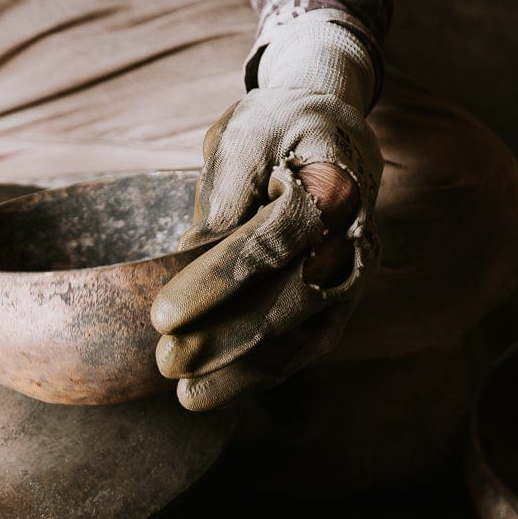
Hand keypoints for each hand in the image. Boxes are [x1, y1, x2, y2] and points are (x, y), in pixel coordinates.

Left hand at [151, 21, 382, 410]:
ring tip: (186, 395)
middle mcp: (355, 234)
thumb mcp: (238, 144)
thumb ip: (218, 206)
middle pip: (291, 299)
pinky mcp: (345, 293)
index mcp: (330, 183)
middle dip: (225, 340)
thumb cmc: (274, 128)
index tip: (161, 316)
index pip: (268, 244)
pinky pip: (311, 341)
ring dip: (246, 371)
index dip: (214, 285)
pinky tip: (221, 389)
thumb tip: (182, 269)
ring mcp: (356, 269)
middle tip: (165, 363)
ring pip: (305, 333)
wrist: (330, 123)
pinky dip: (268, 370)